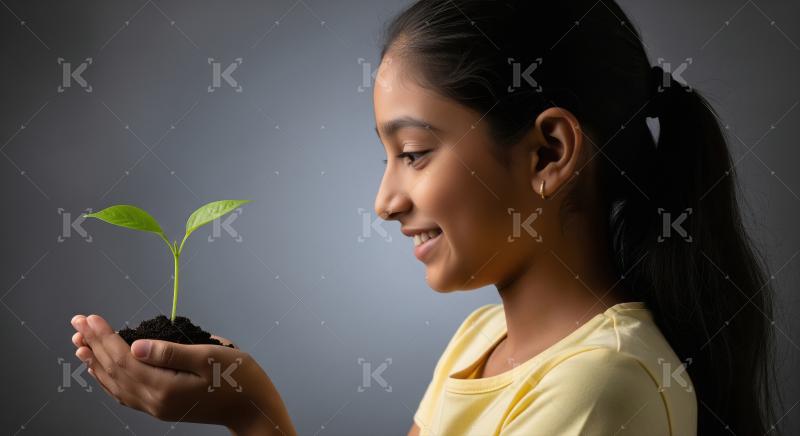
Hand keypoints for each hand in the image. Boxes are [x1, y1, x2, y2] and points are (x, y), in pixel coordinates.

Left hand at [71, 314, 295, 434]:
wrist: (253, 410)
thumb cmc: (239, 379)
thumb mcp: (210, 357)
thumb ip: (171, 352)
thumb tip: (135, 345)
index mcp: (165, 387)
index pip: (124, 358)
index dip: (104, 336)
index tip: (90, 317)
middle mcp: (155, 401)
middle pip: (114, 371)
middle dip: (94, 344)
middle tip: (77, 322)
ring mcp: (157, 407)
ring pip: (116, 385)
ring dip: (96, 363)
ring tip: (80, 344)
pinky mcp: (162, 407)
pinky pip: (126, 394)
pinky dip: (109, 379)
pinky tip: (103, 370)